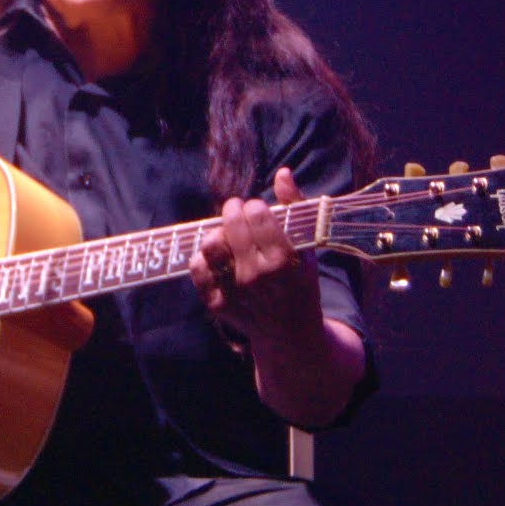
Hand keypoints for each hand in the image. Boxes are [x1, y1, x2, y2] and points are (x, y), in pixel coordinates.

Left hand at [188, 167, 323, 344]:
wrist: (290, 332)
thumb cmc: (300, 281)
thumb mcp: (307, 246)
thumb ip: (295, 207)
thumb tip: (283, 173)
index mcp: (283, 260)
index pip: (256, 213)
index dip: (255, 206)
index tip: (258, 210)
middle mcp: (257, 276)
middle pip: (231, 224)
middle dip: (233, 211)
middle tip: (237, 213)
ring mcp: (235, 291)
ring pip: (210, 245)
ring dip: (217, 233)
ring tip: (227, 235)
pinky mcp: (217, 303)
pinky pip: (197, 268)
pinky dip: (204, 257)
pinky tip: (218, 257)